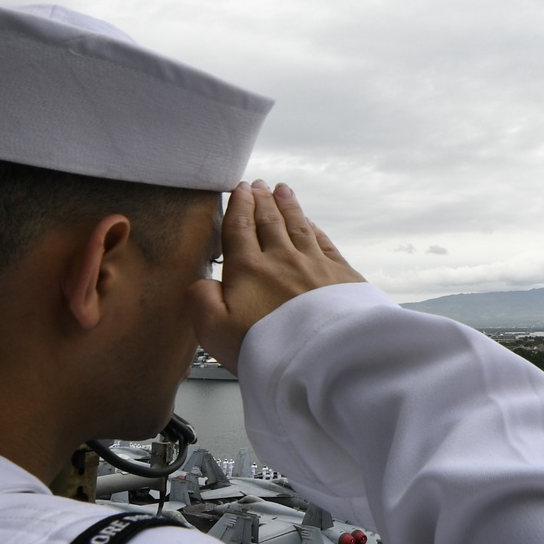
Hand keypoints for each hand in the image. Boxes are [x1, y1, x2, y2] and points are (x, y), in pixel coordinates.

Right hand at [187, 180, 364, 371]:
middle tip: (258, 185)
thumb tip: (201, 284)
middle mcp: (283, 260)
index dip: (238, 207)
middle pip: (270, 222)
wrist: (327, 358)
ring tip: (283, 191)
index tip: (238, 190)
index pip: (240, 229)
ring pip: (298, 227)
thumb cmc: (269, 349)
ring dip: (289, 206)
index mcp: (249, 270)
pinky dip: (315, 229)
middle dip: (262, 201)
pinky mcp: (342, 276)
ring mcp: (315, 265)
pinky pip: (324, 242)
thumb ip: (201, 302)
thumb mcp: (215, 331)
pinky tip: (312, 224)